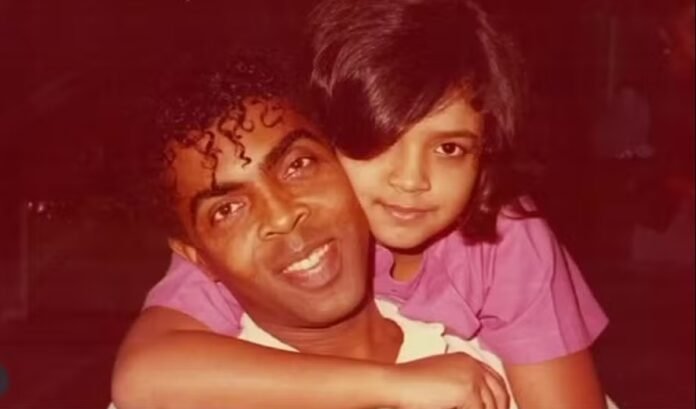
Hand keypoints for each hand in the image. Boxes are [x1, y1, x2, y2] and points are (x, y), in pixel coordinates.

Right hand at [389, 353, 508, 408]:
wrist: (395, 384)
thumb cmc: (411, 386)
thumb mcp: (442, 382)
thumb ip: (461, 388)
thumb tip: (479, 404)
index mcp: (466, 360)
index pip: (495, 380)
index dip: (499, 399)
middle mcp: (472, 365)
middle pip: (500, 394)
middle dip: (499, 408)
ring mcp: (471, 376)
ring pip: (491, 406)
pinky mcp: (467, 390)